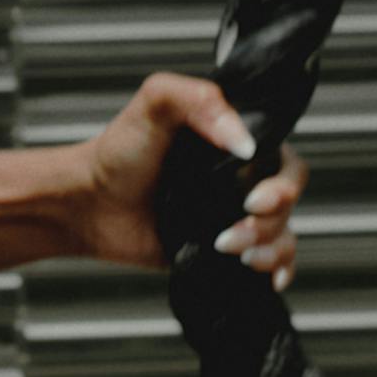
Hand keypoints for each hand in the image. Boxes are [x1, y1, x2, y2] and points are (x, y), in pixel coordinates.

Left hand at [77, 71, 309, 290]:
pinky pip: (269, 261)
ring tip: (226, 249)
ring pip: (282, 235)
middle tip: (234, 227)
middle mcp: (239, 179)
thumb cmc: (117, 152)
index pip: (285, 161)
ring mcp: (231, 215)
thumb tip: (244, 143)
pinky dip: (278, 270)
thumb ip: (199, 100)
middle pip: (288, 203)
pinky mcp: (220, 250)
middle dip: (272, 220)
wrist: (87, 204)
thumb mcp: (155, 101)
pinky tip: (269, 277)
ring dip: (266, 248)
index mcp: (234, 142)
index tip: (254, 198)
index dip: (282, 183)